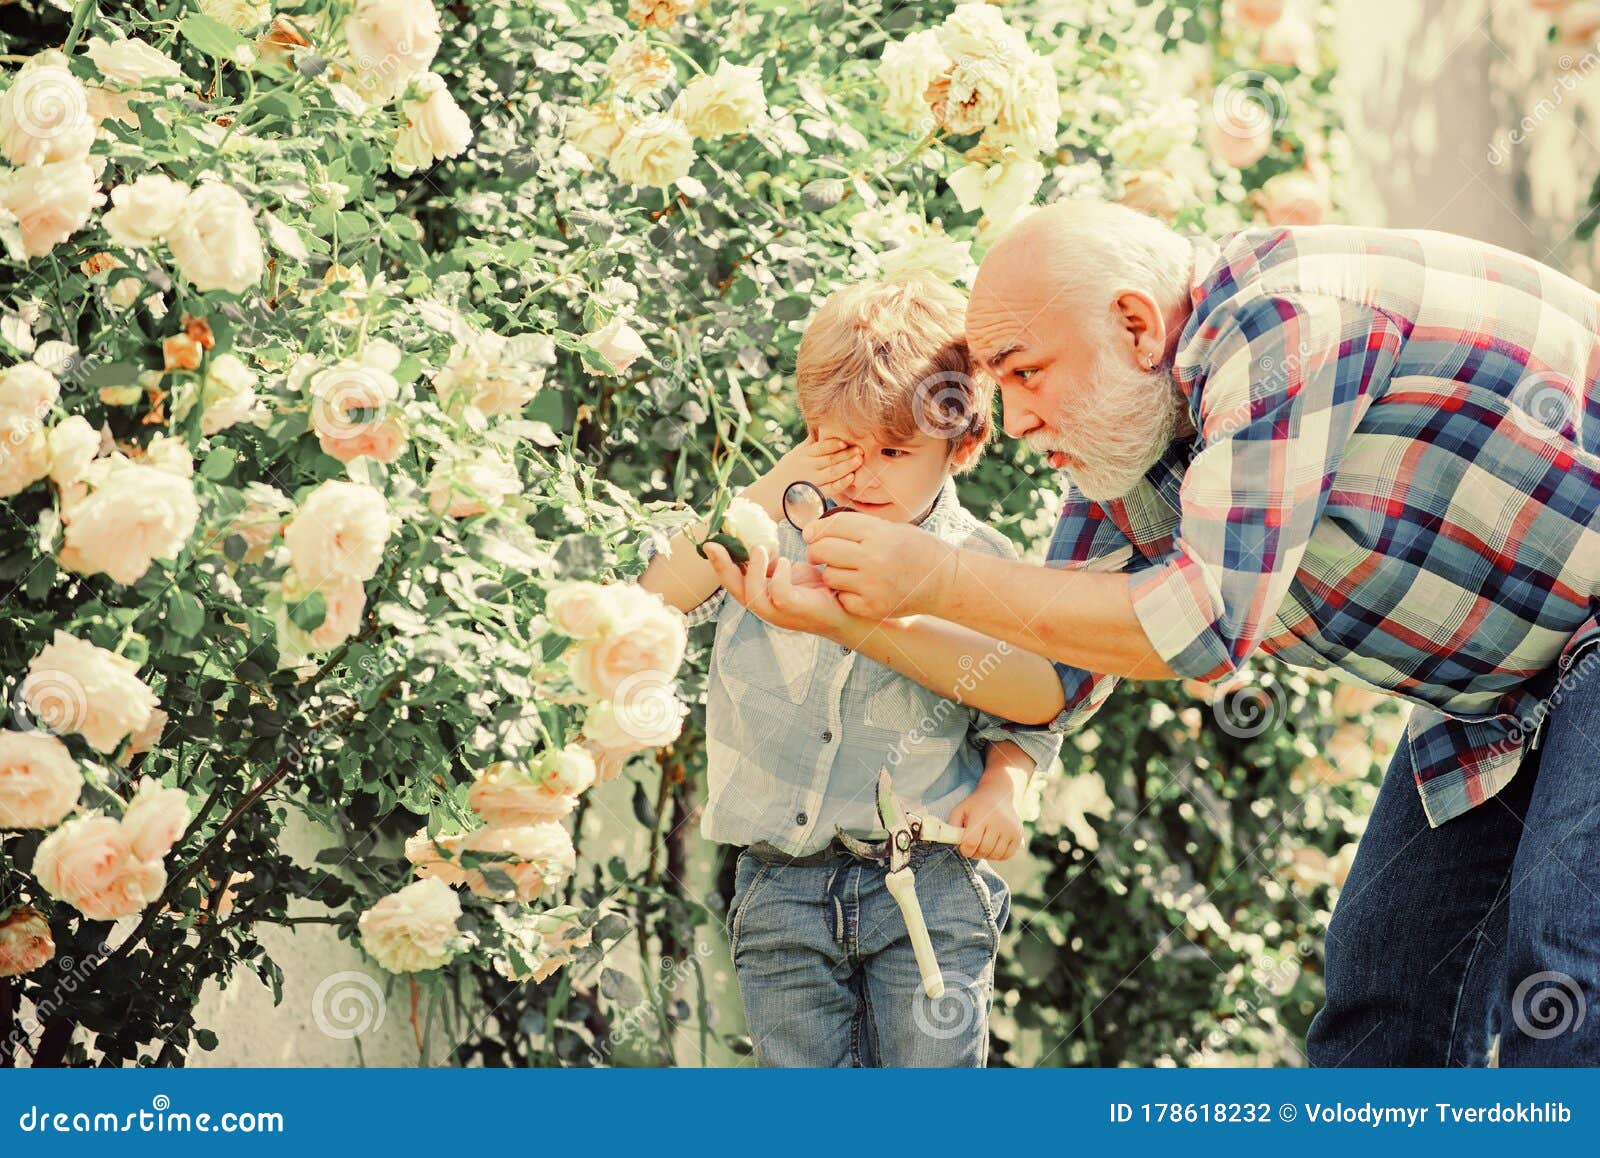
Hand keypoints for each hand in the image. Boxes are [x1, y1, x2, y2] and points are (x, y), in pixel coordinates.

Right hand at [704, 543, 852, 636]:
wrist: (846, 607)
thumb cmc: (816, 589)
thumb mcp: (787, 571)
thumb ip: (770, 563)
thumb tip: (754, 543)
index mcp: (761, 596)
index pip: (733, 582)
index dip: (720, 564)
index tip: (710, 543)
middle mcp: (766, 607)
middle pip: (735, 590)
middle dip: (722, 567)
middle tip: (714, 545)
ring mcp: (780, 613)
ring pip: (753, 595)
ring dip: (752, 569)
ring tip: (758, 548)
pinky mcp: (796, 610)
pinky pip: (779, 593)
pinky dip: (778, 575)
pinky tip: (784, 562)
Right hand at [769, 434, 861, 500]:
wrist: (769, 496)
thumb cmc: (784, 473)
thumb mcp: (793, 455)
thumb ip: (808, 444)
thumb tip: (820, 428)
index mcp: (803, 455)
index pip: (821, 447)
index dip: (834, 444)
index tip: (846, 441)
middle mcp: (807, 467)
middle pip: (830, 458)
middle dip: (847, 454)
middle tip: (861, 449)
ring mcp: (811, 481)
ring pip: (832, 472)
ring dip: (847, 466)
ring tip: (859, 460)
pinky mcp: (814, 495)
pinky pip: (830, 488)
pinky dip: (841, 483)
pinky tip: (851, 478)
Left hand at [802, 512, 956, 618]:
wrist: (944, 581)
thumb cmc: (916, 550)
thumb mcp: (891, 528)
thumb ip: (856, 528)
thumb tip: (815, 530)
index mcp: (879, 534)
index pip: (832, 526)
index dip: (816, 529)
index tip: (811, 533)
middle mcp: (874, 558)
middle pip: (823, 550)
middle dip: (816, 551)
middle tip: (820, 554)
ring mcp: (873, 585)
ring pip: (829, 576)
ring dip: (832, 574)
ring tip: (847, 572)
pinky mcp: (874, 607)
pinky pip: (842, 598)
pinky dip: (845, 594)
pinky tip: (858, 588)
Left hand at [948, 774, 1023, 860]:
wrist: (998, 795)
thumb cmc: (975, 805)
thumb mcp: (959, 810)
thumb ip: (952, 827)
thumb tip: (953, 844)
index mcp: (982, 815)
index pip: (971, 842)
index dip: (964, 849)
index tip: (963, 845)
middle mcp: (999, 822)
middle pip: (983, 850)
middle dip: (974, 853)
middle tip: (972, 845)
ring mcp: (1011, 829)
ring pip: (995, 855)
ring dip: (986, 855)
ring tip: (982, 844)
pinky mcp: (1019, 836)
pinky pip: (1006, 856)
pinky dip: (997, 856)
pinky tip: (993, 846)